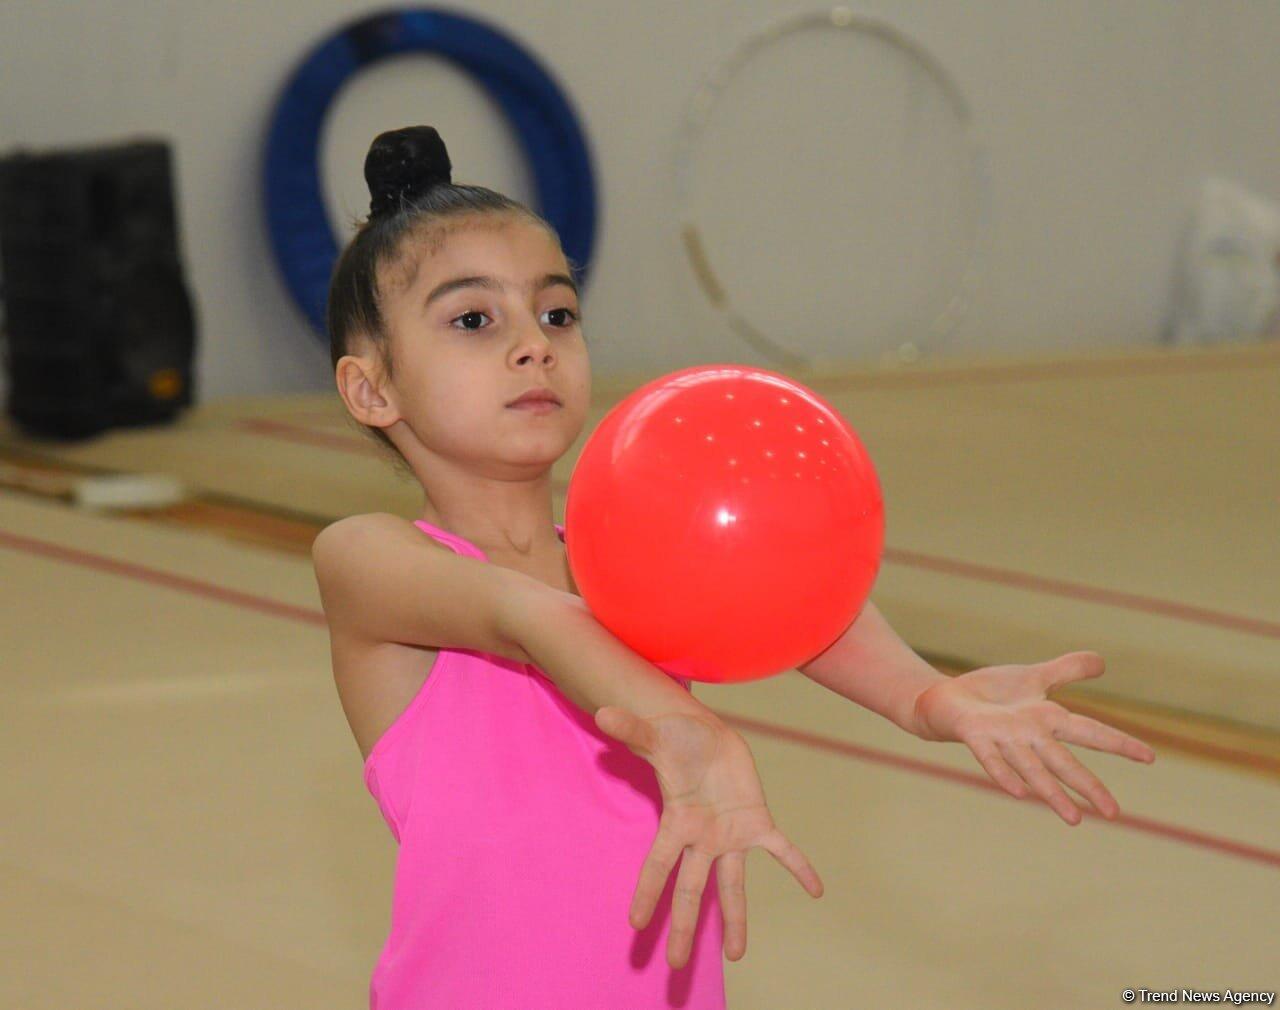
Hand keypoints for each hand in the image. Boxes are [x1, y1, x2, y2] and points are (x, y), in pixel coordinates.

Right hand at [594, 705, 823, 968]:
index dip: (648, 893)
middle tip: (677, 966)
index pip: (658, 865)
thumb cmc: (677, 739)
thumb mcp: (657, 735)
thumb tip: (604, 713)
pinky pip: (780, 849)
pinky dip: (798, 867)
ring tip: (738, 956)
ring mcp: (730, 835)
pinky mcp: (756, 822)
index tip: (636, 925)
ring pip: (733, 885)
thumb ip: (633, 730)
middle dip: (685, 927)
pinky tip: (815, 889)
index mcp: (677, 823)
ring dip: (735, 920)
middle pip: (692, 890)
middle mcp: (702, 839)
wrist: (707, 735)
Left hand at [911, 651, 1156, 824]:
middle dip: (1089, 785)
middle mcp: (1029, 735)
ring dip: (1052, 793)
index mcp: (1047, 720)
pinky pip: (991, 758)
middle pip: (1064, 761)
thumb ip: (1067, 671)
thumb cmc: (992, 694)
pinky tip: (1019, 793)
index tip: (1150, 757)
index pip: (1090, 732)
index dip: (1118, 743)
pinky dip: (1005, 774)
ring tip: (1074, 819)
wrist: (945, 699)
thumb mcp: (1034, 676)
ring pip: (1032, 768)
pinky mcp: (975, 736)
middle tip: (1114, 813)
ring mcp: (1003, 739)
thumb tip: (1102, 662)